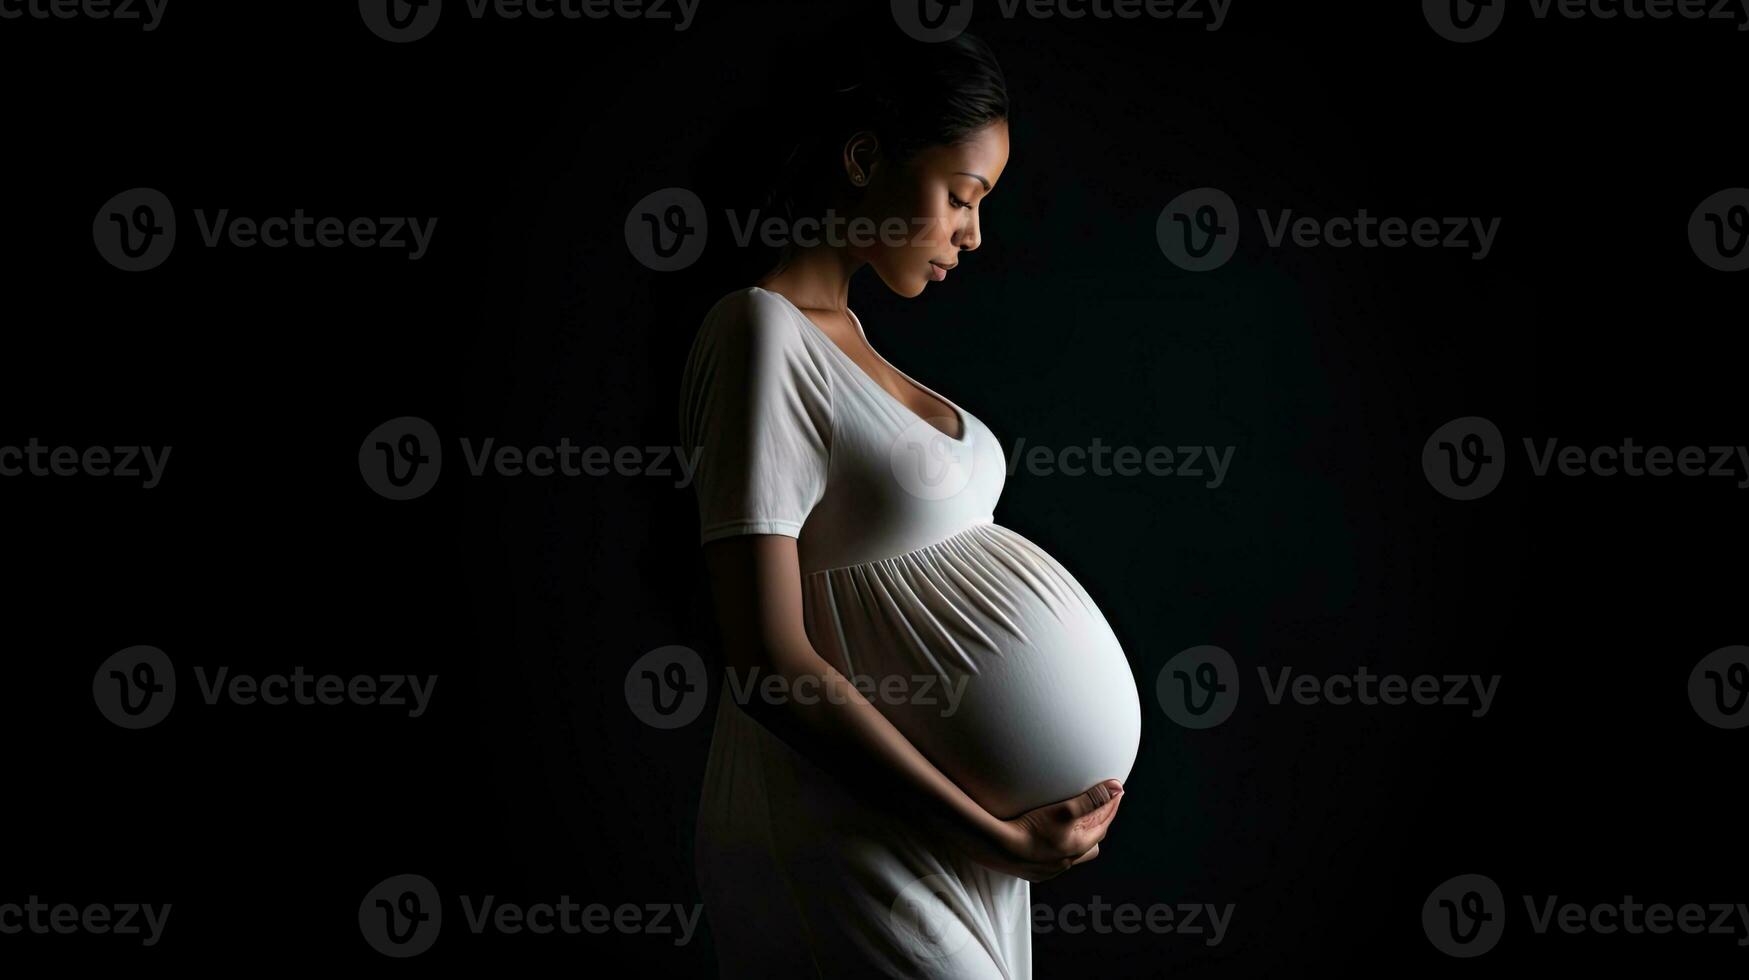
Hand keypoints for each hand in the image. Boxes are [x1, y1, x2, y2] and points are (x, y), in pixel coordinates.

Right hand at [988, 779, 1124, 882]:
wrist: (999, 849)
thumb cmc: (1031, 829)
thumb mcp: (1065, 810)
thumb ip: (1091, 799)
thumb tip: (1116, 788)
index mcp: (1079, 846)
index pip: (1103, 824)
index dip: (1111, 807)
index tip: (1115, 793)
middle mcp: (1068, 861)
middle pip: (1093, 843)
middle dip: (1098, 825)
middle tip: (1099, 809)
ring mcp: (1050, 868)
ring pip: (1074, 854)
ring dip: (1078, 839)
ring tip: (1075, 826)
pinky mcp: (1034, 870)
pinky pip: (1054, 860)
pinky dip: (1058, 848)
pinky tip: (1048, 840)